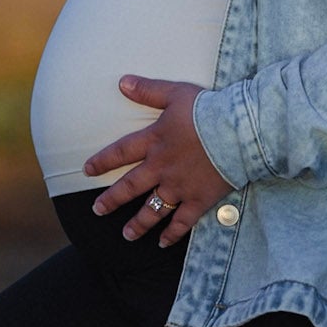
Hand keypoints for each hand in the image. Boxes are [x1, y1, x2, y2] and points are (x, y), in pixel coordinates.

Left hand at [84, 79, 233, 245]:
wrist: (238, 130)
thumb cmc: (208, 109)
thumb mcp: (175, 93)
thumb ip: (148, 90)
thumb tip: (122, 82)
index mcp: (154, 141)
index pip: (121, 153)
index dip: (102, 161)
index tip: (87, 170)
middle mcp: (161, 167)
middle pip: (131, 186)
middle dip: (112, 199)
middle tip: (98, 210)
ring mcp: (179, 187)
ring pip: (153, 210)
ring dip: (138, 223)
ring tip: (127, 234)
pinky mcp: (198, 200)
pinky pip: (182, 222)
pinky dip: (172, 234)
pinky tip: (163, 243)